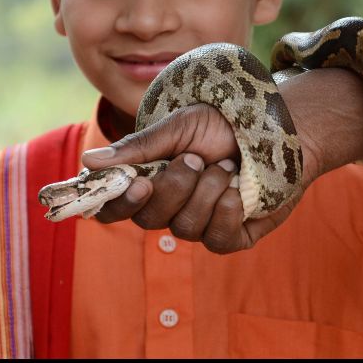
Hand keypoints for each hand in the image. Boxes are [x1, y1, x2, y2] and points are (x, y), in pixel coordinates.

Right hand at [82, 103, 295, 253]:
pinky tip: (237, 189)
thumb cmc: (224, 124)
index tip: (138, 184)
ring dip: (207, 191)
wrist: (275, 129)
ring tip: (227, 165)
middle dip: (174, 187)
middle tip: (197, 157)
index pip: (114, 208)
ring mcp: (200, 224)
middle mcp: (170, 208)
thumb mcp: (180, 126)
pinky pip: (217, 238)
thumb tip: (87, 161)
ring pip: (185, 227)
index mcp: (149, 181)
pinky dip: (226, 210)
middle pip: (150, 219)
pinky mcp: (231, 235)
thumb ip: (139, 147)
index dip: (117, 204)